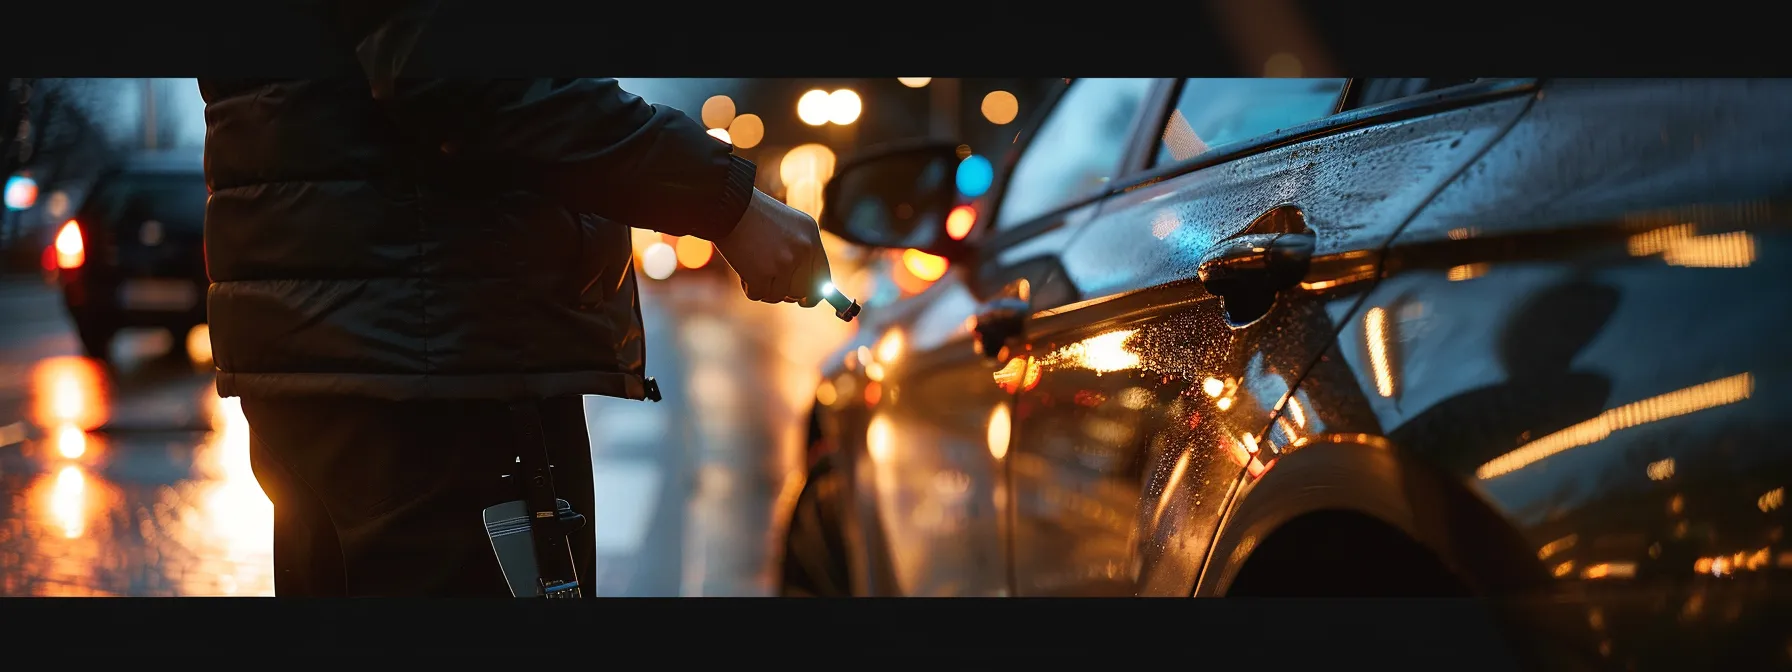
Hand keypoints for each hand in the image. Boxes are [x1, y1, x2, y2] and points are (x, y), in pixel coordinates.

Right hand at [714, 189, 832, 305]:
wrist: (729, 205)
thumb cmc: (756, 215)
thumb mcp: (790, 225)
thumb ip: (803, 253)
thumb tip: (807, 293)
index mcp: (812, 238)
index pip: (823, 278)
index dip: (814, 294)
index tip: (806, 301)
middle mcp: (803, 251)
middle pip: (801, 292)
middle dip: (786, 292)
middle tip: (770, 281)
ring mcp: (783, 263)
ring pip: (778, 296)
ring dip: (764, 287)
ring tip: (753, 265)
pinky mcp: (762, 274)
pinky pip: (758, 295)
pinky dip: (748, 286)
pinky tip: (743, 267)